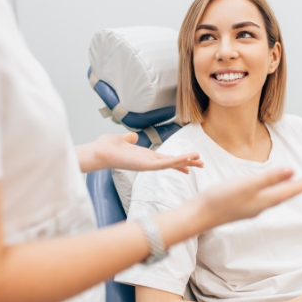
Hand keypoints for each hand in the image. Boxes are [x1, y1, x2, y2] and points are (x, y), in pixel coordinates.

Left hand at [76, 132, 203, 172]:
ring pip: (171, 163)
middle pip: (172, 162)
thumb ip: (129, 138)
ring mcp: (148, 165)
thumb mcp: (122, 139)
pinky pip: (165, 164)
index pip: (166, 159)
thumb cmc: (107, 147)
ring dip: (186, 161)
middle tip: (202, 164)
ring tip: (200, 161)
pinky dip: (176, 162)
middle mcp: (148, 162)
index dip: (178, 160)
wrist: (98, 152)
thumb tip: (133, 136)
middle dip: (187, 162)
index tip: (190, 162)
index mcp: (145, 156)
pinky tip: (186, 160)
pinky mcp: (146, 166)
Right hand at [198, 168, 301, 229]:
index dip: (301, 186)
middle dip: (295, 189)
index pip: (288, 192)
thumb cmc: (220, 200)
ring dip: (283, 191)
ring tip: (290, 185)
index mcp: (264, 201)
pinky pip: (262, 199)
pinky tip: (265, 191)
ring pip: (273, 198)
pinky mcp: (240, 207)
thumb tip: (291, 171)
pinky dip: (270, 193)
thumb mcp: (247, 185)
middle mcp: (259, 207)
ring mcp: (249, 208)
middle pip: (283, 196)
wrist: (199, 215)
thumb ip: (269, 178)